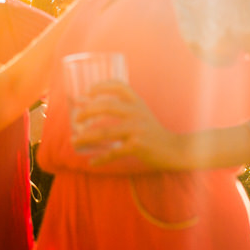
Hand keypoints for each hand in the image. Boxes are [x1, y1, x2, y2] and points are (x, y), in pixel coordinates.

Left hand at [71, 80, 186, 168]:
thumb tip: (95, 109)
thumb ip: (124, 109)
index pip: (119, 86)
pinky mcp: (137, 146)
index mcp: (137, 102)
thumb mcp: (142, 113)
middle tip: (76, 119)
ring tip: (75, 141)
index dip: (101, 86)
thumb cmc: (153, 131)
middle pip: (106, 106)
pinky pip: (114, 152)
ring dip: (86, 137)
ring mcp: (137, 129)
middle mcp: (137, 112)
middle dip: (87, 112)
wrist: (174, 149)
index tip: (87, 92)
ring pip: (105, 131)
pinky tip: (92, 162)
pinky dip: (101, 159)